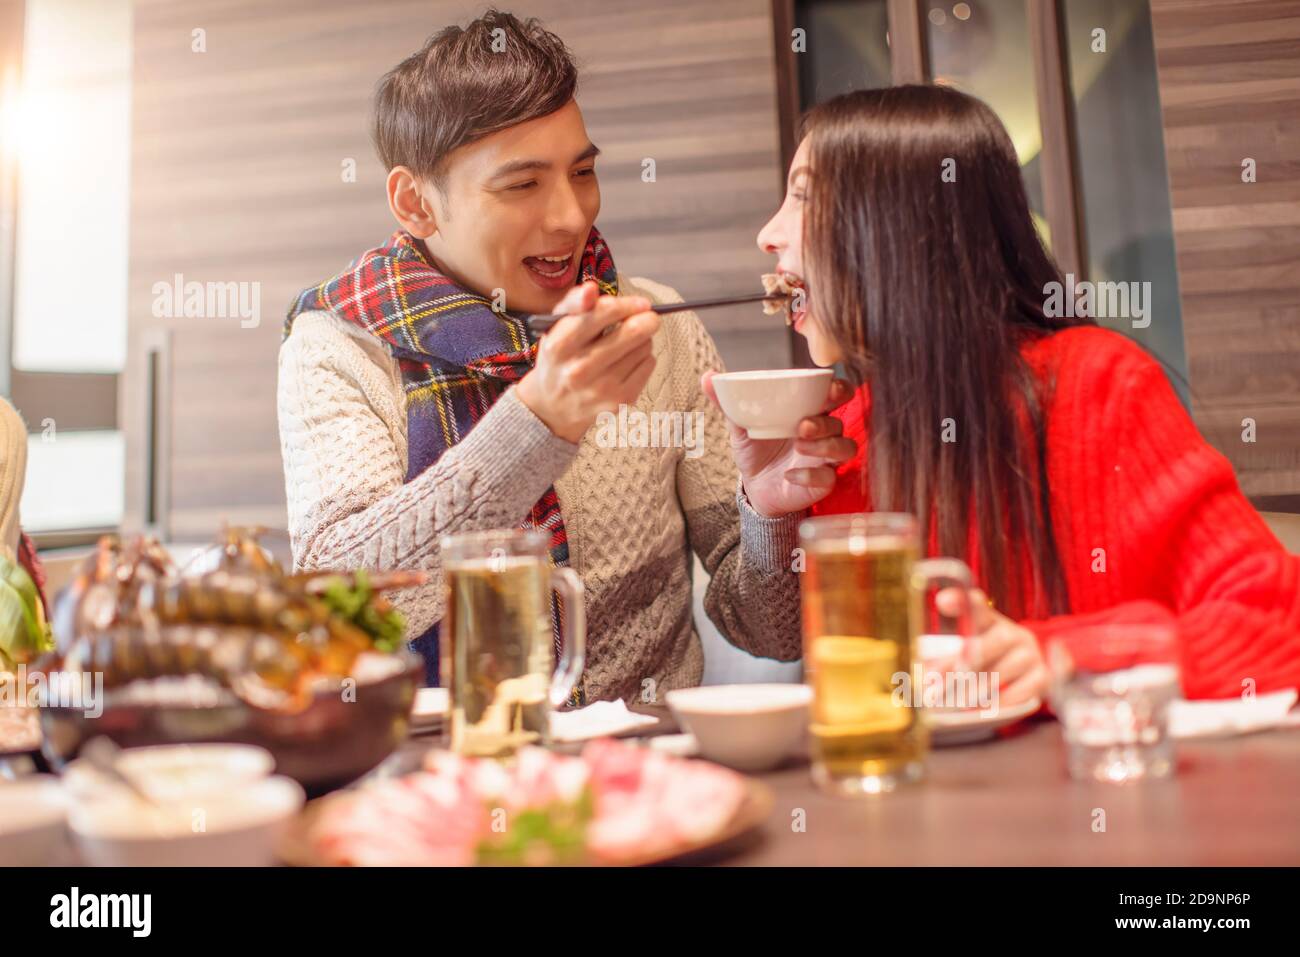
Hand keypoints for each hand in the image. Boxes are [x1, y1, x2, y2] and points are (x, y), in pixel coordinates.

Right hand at [516, 281, 659, 442]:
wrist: (554, 407)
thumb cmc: (560, 358)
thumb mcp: (555, 327)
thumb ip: (573, 302)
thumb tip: (592, 289)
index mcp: (559, 346)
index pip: (601, 314)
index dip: (627, 304)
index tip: (642, 303)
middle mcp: (579, 370)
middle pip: (632, 332)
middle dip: (647, 319)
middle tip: (649, 317)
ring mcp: (602, 389)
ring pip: (644, 347)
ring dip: (642, 339)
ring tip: (627, 343)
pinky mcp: (620, 402)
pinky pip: (648, 365)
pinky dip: (644, 357)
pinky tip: (629, 361)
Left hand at [701, 371, 855, 516]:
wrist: (754, 485)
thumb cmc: (756, 449)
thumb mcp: (741, 425)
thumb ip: (729, 402)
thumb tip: (707, 377)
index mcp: (809, 411)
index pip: (838, 394)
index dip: (839, 389)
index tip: (828, 390)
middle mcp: (823, 433)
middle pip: (840, 421)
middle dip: (825, 421)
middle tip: (802, 425)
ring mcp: (826, 458)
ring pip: (844, 447)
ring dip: (824, 445)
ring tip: (798, 446)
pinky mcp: (823, 481)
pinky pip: (828, 477)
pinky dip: (810, 476)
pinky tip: (790, 475)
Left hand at [936, 587, 1047, 708]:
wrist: (1027, 676)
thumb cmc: (990, 663)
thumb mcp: (970, 652)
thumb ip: (948, 653)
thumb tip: (925, 667)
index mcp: (992, 622)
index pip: (977, 608)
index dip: (961, 603)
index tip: (943, 601)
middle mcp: (1015, 634)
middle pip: (991, 643)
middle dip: (963, 663)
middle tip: (940, 681)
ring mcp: (1031, 654)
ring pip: (1004, 670)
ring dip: (977, 688)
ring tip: (956, 701)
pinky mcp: (1042, 676)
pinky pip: (1022, 690)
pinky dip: (1000, 702)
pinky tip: (983, 709)